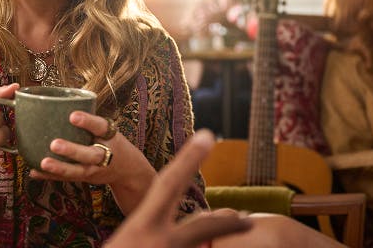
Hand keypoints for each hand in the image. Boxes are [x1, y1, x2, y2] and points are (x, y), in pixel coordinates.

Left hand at [29, 110, 151, 186]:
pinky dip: (50, 177)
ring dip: (60, 168)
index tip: (73, 115)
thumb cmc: (109, 141)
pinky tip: (34, 172)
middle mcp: (104, 155)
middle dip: (72, 150)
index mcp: (109, 136)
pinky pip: (66, 179)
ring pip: (78, 171)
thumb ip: (88, 119)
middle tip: (54, 144)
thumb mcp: (106, 128)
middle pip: (90, 154)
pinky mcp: (85, 179)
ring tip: (43, 162)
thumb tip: (56, 100)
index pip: (100, 127)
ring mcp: (95, 170)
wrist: (127, 169)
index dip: (88, 121)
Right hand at [104, 130, 251, 247]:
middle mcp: (161, 242)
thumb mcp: (123, 243)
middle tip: (250, 217)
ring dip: (213, 247)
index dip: (189, 158)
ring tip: (232, 240)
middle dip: (228, 221)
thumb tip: (170, 234)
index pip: (169, 185)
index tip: (208, 136)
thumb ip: (146, 235)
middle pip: (204, 226)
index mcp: (141, 227)